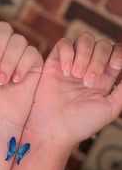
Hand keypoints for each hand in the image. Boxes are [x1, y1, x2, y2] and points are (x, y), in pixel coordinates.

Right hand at [26, 33, 121, 147]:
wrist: (54, 129)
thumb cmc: (81, 123)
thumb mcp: (110, 108)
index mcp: (104, 78)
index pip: (115, 53)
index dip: (118, 54)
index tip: (114, 66)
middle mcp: (88, 68)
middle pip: (101, 45)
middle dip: (98, 60)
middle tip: (87, 82)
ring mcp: (71, 65)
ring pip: (84, 39)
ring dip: (84, 55)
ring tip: (75, 75)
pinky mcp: (54, 64)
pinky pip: (63, 44)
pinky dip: (67, 53)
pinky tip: (65, 72)